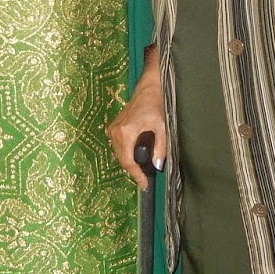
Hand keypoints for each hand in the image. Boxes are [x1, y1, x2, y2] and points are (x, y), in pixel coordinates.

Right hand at [107, 54, 165, 189]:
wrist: (148, 88)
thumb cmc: (156, 105)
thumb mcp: (162, 127)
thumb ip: (160, 148)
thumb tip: (157, 166)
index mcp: (126, 132)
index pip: (128, 161)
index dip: (136, 175)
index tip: (144, 185)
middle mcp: (115, 132)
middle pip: (122, 159)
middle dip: (133, 171)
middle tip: (145, 180)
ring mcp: (112, 129)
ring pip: (119, 154)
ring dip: (129, 163)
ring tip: (142, 171)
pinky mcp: (113, 127)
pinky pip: (118, 147)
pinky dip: (126, 154)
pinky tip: (136, 157)